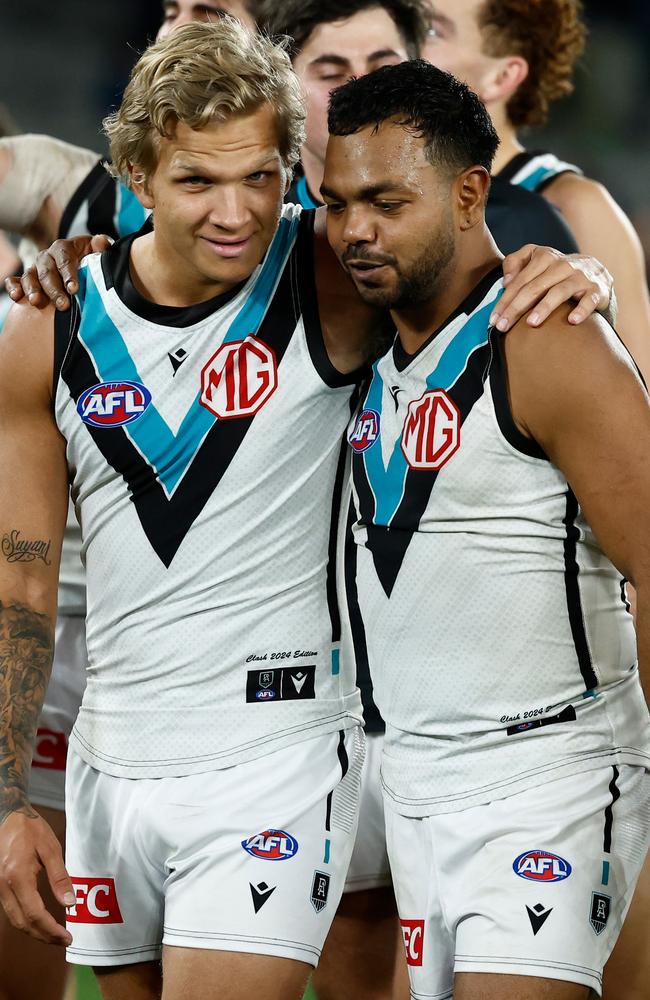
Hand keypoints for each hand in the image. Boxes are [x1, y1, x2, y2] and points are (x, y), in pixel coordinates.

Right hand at [0, 810, 73, 944]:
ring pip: (15, 920)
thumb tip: (70, 902)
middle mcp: (4, 886)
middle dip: (43, 936)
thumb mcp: (50, 848)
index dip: (51, 930)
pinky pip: (11, 910)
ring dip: (34, 931)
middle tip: (63, 940)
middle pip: (22, 923)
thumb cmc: (30, 828)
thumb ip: (59, 877)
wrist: (7, 815)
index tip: (66, 937)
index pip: (34, 914)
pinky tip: (39, 921)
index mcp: (18, 876)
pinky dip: (25, 921)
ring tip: (54, 935)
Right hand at [4, 234, 111, 309]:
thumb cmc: (92, 262)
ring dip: (32, 289)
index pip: (64, 259)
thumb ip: (103, 247)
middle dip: (54, 289)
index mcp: (64, 248)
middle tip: (63, 305)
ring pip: (29, 276)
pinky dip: (14, 287)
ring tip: (36, 302)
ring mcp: (36, 268)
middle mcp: (47, 257)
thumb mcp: (99, 253)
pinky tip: (17, 297)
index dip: (69, 274)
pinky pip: (15, 281)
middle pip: (47, 271)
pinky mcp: (28, 280)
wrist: (82, 268)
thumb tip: (100, 241)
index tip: (74, 289)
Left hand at [490, 245, 612, 331]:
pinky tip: (572, 321)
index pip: (519, 280)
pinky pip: (589, 300)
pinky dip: (582, 310)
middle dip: (516, 307)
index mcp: (545, 257)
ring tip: (531, 323)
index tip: (493, 320)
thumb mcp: (535, 260)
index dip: (504, 300)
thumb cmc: (556, 272)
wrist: (596, 272)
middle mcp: (562, 265)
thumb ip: (515, 263)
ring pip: (560, 292)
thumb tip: (505, 281)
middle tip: (502, 326)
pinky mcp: (597, 290)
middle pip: (535, 287)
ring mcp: (580, 277)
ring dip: (545, 307)